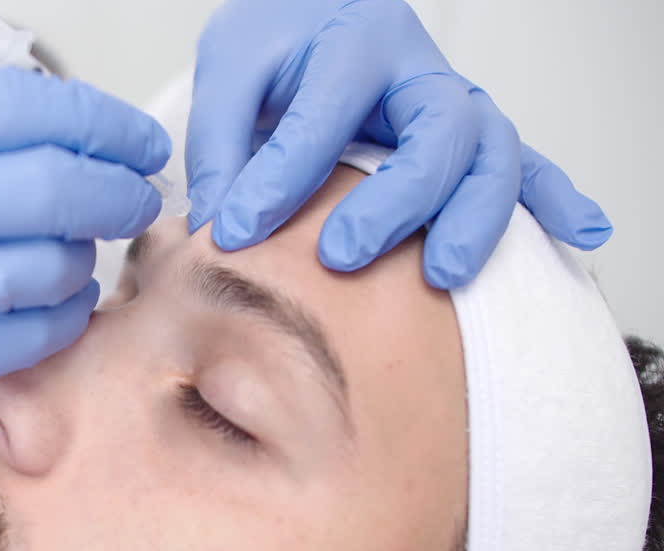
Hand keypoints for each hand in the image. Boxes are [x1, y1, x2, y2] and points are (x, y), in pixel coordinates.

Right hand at [0, 69, 168, 520]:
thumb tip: (90, 136)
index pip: (17, 108)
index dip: (97, 123)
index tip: (138, 142)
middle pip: (43, 188)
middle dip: (113, 194)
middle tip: (136, 199)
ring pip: (41, 268)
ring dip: (81, 261)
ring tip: (77, 255)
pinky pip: (30, 333)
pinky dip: (63, 317)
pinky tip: (61, 303)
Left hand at [186, 0, 611, 288]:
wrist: (310, 18)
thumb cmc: (275, 46)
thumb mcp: (230, 69)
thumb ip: (220, 140)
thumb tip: (220, 225)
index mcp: (358, 39)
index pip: (327, 114)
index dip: (281, 178)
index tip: (233, 232)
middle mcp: (420, 72)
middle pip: (439, 133)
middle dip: (396, 201)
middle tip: (340, 256)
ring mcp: (455, 106)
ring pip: (492, 156)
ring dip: (476, 218)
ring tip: (442, 273)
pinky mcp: (470, 138)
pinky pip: (526, 166)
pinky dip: (555, 199)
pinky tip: (581, 233)